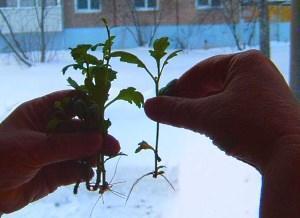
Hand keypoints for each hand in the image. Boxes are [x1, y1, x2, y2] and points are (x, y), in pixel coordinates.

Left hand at [0, 91, 119, 212]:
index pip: (70, 102)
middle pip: (81, 128)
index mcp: (41, 113)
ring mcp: (54, 152)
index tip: (106, 110)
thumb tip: (100, 139)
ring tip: (104, 159)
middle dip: (97, 136)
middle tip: (113, 145)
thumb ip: (68, 145)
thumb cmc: (0, 158)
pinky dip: (83, 172)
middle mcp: (50, 130)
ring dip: (93, 154)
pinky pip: (75, 169)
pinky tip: (87, 174)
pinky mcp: (56, 172)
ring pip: (81, 150)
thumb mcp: (34, 147)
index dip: (89, 104)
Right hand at [145, 50, 299, 171]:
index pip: (202, 71)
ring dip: (204, 108)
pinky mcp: (268, 109)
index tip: (164, 101)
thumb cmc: (248, 127)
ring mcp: (265, 91)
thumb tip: (147, 106)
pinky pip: (235, 106)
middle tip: (174, 113)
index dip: (180, 86)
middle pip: (213, 82)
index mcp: (245, 62)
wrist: (293, 158)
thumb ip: (175, 111)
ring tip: (190, 121)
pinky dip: (219, 115)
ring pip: (223, 96)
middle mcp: (257, 72)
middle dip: (192, 99)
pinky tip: (212, 127)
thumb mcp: (206, 117)